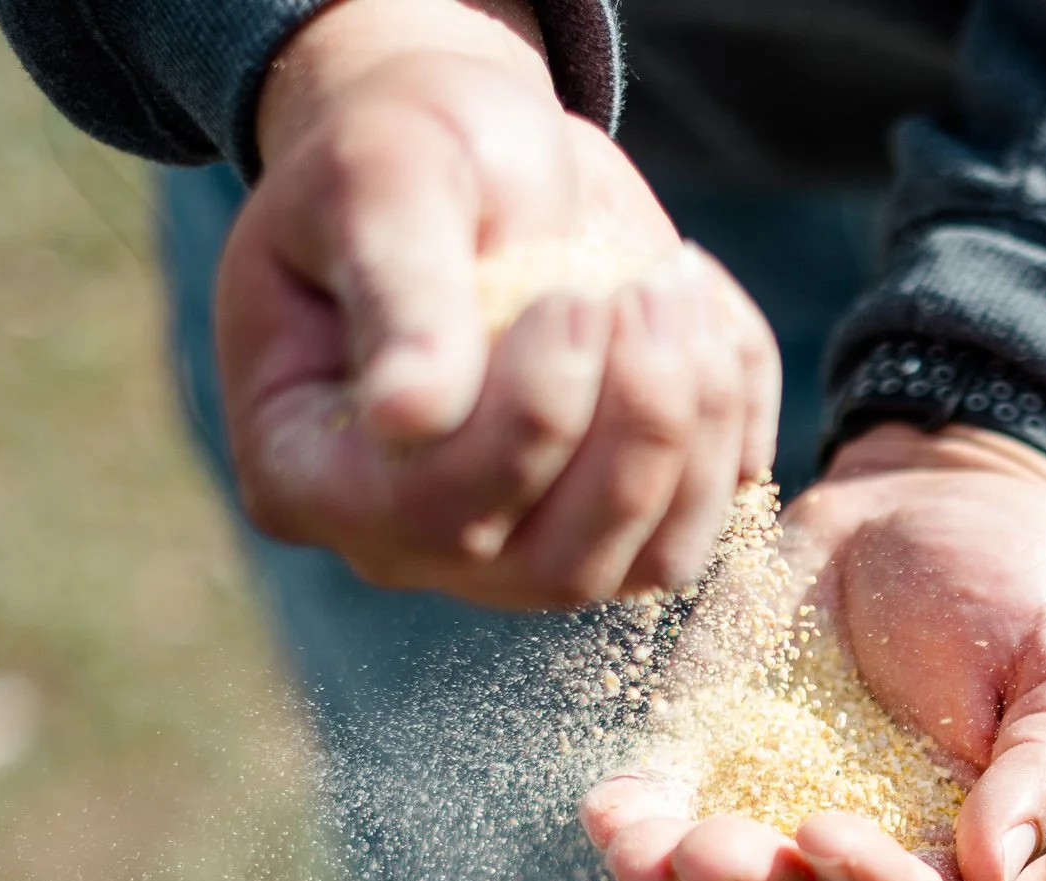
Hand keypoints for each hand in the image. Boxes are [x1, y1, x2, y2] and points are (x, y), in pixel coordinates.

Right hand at [216, 0, 779, 607]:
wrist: (477, 150)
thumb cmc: (407, 152)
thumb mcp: (383, 181)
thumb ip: (396, 291)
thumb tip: (407, 416)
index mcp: (309, 469)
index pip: (428, 513)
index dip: (527, 421)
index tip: (577, 299)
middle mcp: (415, 541)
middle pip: (553, 565)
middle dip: (634, 427)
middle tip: (656, 287)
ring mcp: (529, 546)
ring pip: (650, 562)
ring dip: (695, 427)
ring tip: (678, 288)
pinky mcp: (628, 522)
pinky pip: (717, 517)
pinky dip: (736, 416)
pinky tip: (703, 314)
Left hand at [581, 424, 1045, 880]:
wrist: (941, 506)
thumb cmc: (1034, 598)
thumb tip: (994, 872)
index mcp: (974, 862)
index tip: (830, 834)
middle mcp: (874, 862)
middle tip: (724, 848)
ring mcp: (785, 817)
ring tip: (653, 848)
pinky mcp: (714, 762)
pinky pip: (666, 820)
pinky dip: (633, 831)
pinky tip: (609, 818)